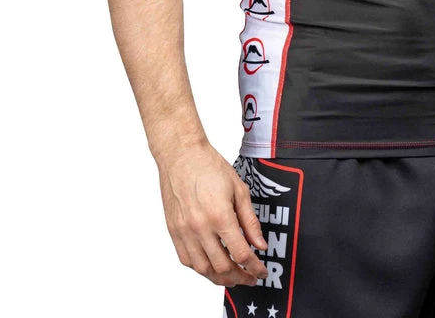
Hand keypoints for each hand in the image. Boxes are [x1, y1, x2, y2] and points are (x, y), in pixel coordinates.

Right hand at [156, 138, 269, 286]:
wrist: (181, 155)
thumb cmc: (209, 166)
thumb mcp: (239, 189)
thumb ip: (250, 220)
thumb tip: (260, 244)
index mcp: (220, 215)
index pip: (241, 254)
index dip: (255, 267)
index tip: (261, 271)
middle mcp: (200, 227)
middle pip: (222, 267)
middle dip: (240, 277)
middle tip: (249, 277)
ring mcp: (184, 231)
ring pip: (202, 269)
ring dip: (219, 278)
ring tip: (232, 277)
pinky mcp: (173, 231)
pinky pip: (186, 260)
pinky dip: (200, 268)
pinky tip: (211, 265)